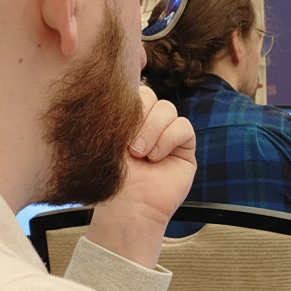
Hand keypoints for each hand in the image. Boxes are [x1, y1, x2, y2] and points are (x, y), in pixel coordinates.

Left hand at [85, 85, 195, 267]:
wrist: (127, 207)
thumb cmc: (111, 178)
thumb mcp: (105, 140)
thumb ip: (113, 113)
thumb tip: (119, 83)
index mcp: (127, 119)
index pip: (133, 91)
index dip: (128, 98)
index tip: (116, 118)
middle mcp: (148, 125)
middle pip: (151, 95)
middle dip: (139, 116)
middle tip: (128, 145)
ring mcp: (168, 135)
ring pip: (168, 109)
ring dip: (152, 129)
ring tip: (140, 153)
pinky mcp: (185, 148)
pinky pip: (183, 127)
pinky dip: (168, 139)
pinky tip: (155, 157)